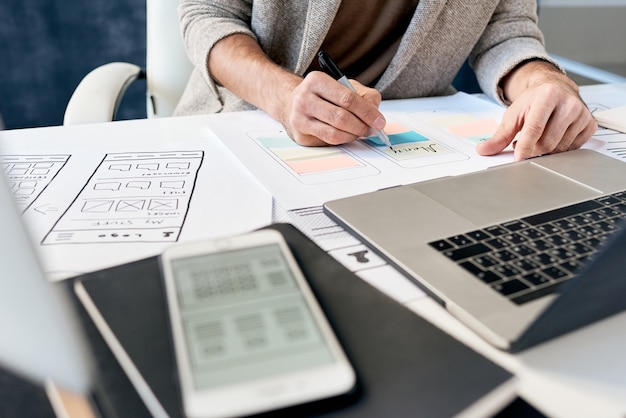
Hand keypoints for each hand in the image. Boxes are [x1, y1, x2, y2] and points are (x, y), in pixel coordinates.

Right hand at [280, 71, 385, 145]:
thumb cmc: (323, 95)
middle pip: (341, 117)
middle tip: (371, 129)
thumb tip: (375, 115)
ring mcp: (299, 118)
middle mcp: (304, 98)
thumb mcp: (343, 86)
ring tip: (359, 132)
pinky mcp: (300, 135)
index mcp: (316, 80)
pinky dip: (343, 140)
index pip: (347, 98)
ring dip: (353, 135)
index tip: (379, 121)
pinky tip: (347, 135)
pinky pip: (328, 141)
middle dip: (362, 126)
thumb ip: (364, 96)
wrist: (292, 104)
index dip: (367, 112)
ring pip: (334, 133)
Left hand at [476, 61, 596, 160]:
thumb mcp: (513, 115)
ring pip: (560, 148)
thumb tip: (483, 150)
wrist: (554, 88)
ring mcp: (582, 114)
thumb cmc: (533, 102)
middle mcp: (568, 103)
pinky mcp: (590, 124)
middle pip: (548, 142)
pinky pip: (572, 148)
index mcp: (547, 96)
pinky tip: (554, 136)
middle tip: (525, 142)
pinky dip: (560, 148)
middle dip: (533, 149)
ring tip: (540, 136)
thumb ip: (499, 135)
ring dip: (546, 150)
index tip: (518, 160)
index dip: (525, 147)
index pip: (535, 128)